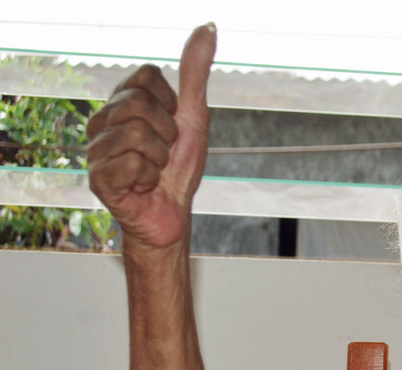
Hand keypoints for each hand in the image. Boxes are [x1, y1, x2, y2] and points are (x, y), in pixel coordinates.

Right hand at [87, 24, 216, 250]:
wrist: (173, 214)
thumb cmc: (179, 168)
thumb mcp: (194, 115)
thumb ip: (195, 72)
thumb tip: (209, 27)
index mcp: (122, 103)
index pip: (145, 76)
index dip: (170, 102)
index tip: (172, 125)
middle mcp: (102, 121)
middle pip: (139, 103)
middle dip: (167, 132)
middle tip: (164, 153)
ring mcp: (95, 149)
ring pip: (136, 134)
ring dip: (159, 158)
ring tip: (155, 171)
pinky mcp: (98, 178)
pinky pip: (131, 163)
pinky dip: (149, 177)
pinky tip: (143, 186)